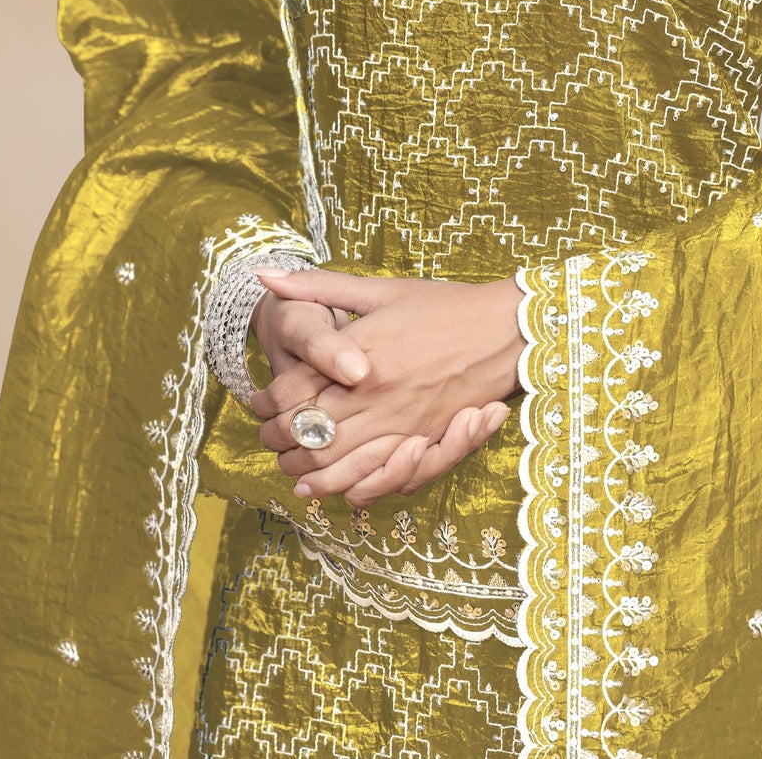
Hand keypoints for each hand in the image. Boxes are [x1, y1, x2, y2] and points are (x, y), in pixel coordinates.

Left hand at [251, 267, 525, 505]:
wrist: (505, 328)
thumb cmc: (443, 304)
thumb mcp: (380, 289)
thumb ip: (319, 286)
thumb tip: (265, 274)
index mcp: (360, 354)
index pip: (293, 391)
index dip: (266, 402)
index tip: (256, 403)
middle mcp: (376, 395)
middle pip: (308, 432)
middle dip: (277, 440)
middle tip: (264, 438)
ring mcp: (401, 423)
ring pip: (336, 462)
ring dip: (304, 470)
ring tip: (288, 467)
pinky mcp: (424, 441)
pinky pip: (375, 476)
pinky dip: (345, 487)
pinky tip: (328, 486)